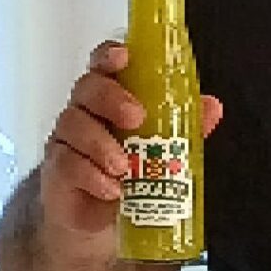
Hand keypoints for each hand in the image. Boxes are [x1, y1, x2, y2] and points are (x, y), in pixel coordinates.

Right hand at [41, 41, 222, 234]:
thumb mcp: (165, 145)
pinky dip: (92, 176)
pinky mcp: (57, 169)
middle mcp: (87, 110)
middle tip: (137, 118)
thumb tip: (213, 106)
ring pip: (74, 125)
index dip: (110, 55)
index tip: (123, 56)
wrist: (102, 216)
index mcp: (113, 95)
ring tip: (125, 167)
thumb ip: (188, 124)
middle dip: (112, 98)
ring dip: (101, 145)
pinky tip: (112, 189)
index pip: (105, 64)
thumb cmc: (132, 169)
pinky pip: (66, 163)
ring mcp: (68, 138)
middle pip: (88, 87)